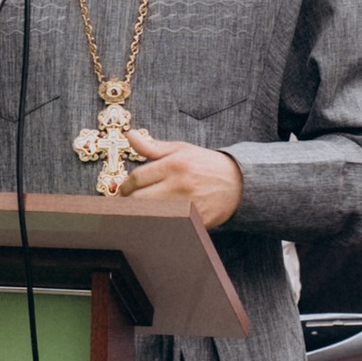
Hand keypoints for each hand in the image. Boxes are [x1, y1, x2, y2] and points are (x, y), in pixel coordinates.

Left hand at [122, 131, 242, 224]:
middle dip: (128, 203)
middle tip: (126, 204)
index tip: (123, 190)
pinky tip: (155, 222)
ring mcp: (188, 204)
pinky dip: (158, 224)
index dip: (125, 186)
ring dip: (140, 215)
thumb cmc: (206, 165)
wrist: (238, 183)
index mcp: (175, 165)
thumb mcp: (181, 150)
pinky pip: (168, 225)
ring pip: (151, 215)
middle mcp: (180, 185)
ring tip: (137, 213)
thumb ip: (153, 147)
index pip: (138, 177)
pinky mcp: (194, 220)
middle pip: (140, 199)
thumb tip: (129, 135)